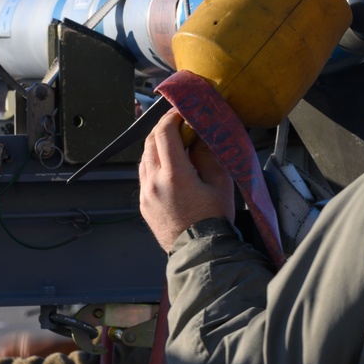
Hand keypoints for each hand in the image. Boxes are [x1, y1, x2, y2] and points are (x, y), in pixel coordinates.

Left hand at [139, 108, 234, 251]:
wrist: (200, 252)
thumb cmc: (214, 219)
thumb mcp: (220, 183)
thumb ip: (207, 155)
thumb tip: (200, 135)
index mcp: (174, 175)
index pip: (164, 133)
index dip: (172, 117)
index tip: (183, 111)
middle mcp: (154, 182)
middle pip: (150, 142)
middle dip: (164, 128)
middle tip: (180, 123)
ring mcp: (145, 194)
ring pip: (144, 158)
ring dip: (157, 145)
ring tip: (176, 144)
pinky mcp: (143, 204)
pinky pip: (144, 175)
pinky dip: (154, 163)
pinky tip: (170, 166)